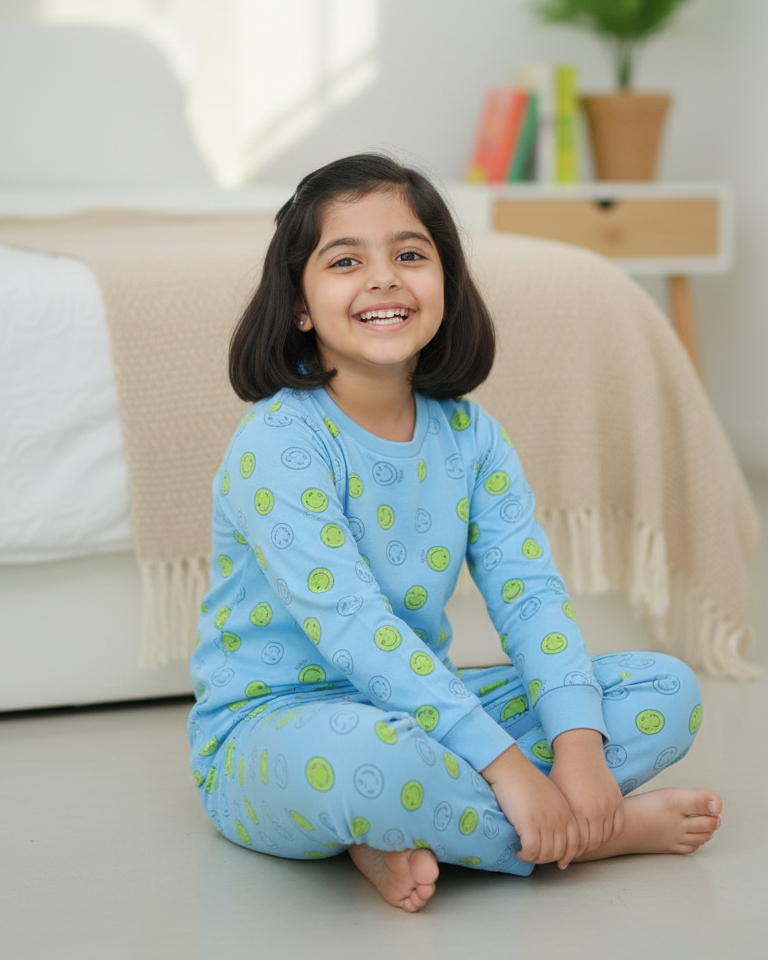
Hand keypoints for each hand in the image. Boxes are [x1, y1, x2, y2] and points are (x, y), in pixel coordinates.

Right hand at [481, 745, 579, 868]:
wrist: (510, 768)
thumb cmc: (526, 780)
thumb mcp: (550, 796)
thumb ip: (557, 814)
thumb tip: (554, 837)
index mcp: (567, 811)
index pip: (575, 843)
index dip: (567, 856)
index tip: (559, 863)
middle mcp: (559, 818)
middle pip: (560, 852)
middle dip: (548, 859)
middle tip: (535, 857)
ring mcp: (545, 821)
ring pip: (545, 854)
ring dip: (535, 859)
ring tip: (525, 854)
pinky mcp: (529, 823)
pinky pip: (531, 850)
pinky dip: (525, 855)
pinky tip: (519, 852)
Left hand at [549, 729, 624, 862]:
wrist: (580, 752)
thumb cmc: (563, 774)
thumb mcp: (557, 798)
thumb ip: (559, 821)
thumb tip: (553, 842)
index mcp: (578, 811)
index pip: (577, 843)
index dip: (571, 850)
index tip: (567, 851)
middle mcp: (595, 811)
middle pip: (592, 843)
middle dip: (583, 848)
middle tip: (577, 849)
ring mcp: (609, 806)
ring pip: (605, 837)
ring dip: (597, 841)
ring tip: (587, 841)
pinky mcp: (618, 801)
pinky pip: (618, 827)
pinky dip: (611, 833)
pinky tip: (602, 832)